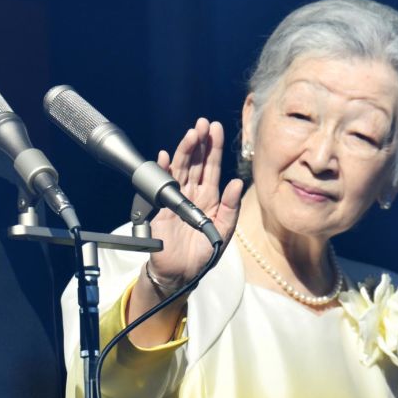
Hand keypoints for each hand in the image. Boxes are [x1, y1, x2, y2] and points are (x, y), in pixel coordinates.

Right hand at [146, 118, 243, 285]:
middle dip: (199, 142)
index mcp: (210, 198)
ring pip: (181, 169)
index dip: (213, 148)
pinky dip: (163, 170)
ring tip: (191, 134)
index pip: (212, 167)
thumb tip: (237, 182)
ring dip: (185, 151)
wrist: (180, 273)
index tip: (215, 129)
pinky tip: (165, 156)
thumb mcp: (223, 230)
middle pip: (195, 163)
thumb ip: (231, 207)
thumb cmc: (203, 254)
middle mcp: (192, 194)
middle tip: (203, 124)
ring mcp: (175, 199)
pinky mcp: (161, 208)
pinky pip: (161, 185)